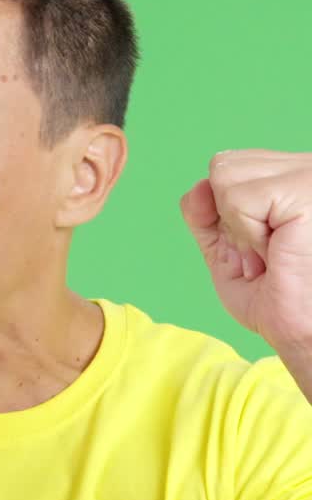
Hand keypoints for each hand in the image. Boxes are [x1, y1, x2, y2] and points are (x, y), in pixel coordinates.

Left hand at [179, 149, 311, 357]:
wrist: (304, 333)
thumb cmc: (276, 298)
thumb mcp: (227, 249)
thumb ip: (206, 214)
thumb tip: (198, 187)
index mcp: (294, 174)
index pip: (230, 165)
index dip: (227, 213)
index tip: (262, 248)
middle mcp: (305, 166)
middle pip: (223, 165)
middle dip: (231, 219)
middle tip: (267, 254)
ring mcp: (307, 173)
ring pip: (224, 176)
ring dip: (239, 229)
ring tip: (272, 253)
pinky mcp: (304, 188)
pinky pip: (237, 199)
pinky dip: (247, 236)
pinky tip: (276, 252)